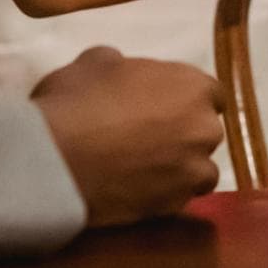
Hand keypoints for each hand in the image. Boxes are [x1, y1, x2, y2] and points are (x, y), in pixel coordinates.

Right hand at [30, 46, 224, 227]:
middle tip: (148, 136)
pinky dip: (165, 195)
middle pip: (205, 130)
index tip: (164, 106)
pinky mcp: (174, 205)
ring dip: (180, 168)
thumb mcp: (94, 62)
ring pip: (199, 169)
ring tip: (145, 169)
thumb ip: (121, 65)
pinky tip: (138, 190)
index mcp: (192, 86)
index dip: (186, 100)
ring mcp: (193, 170)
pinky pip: (179, 199)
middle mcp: (203, 128)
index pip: (210, 94)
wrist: (57, 161)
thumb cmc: (77, 101)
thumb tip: (120, 69)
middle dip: (184, 132)